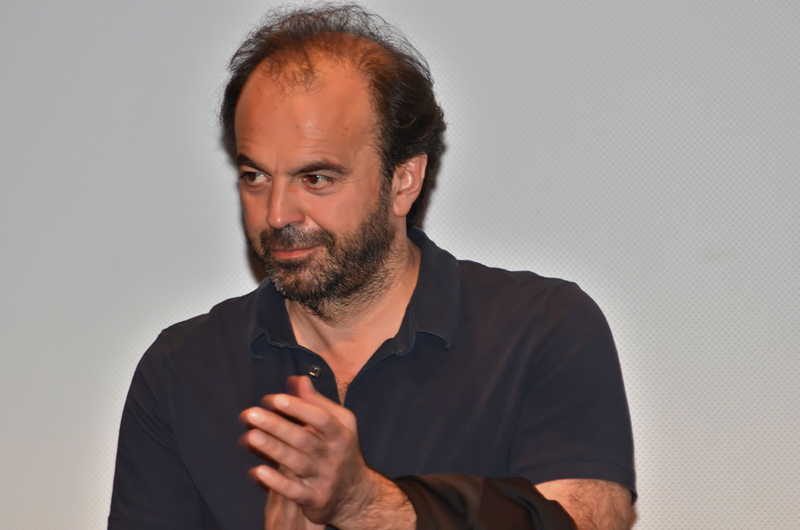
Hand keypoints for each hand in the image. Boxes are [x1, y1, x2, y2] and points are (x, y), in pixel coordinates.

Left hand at [240, 376, 380, 526]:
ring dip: (273, 449)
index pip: (321, 418)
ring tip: (250, 436)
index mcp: (340, 433)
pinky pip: (295, 491)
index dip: (298, 408)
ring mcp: (325, 478)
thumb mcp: (339, 425)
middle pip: (305, 439)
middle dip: (277, 426)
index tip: (276, 399)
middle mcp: (334, 455)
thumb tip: (298, 380)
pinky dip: (277, 482)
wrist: (357, 494)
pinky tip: (258, 471)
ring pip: (297, 463)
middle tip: (251, 414)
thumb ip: (318, 403)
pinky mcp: (315, 499)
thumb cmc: (342, 451)